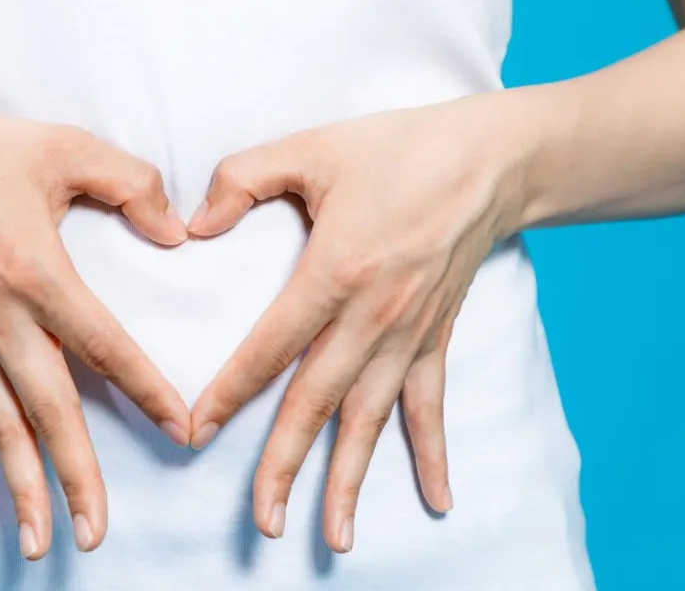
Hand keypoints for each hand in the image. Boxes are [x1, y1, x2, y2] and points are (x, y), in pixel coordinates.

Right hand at [0, 92, 191, 559]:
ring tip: (42, 543)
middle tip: (96, 533)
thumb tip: (176, 231)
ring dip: (21, 488)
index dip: (145, 390)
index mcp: (37, 273)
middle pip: (47, 410)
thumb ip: (131, 183)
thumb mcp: (64, 147)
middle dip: (75, 475)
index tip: (181, 430)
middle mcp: (0, 319)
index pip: (104, 345)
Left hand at [187, 92, 536, 551]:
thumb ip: (242, 179)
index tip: (195, 432)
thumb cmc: (398, 149)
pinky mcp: (436, 338)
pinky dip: (432, 454)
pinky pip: (431, 405)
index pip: (270, 347)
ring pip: (371, 419)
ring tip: (334, 537)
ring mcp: (409, 334)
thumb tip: (193, 225)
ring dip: (351, 480)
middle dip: (286, 466)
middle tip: (263, 522)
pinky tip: (437, 502)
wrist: (492, 159)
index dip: (229, 393)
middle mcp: (374, 316)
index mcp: (336, 271)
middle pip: (318, 403)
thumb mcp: (312, 147)